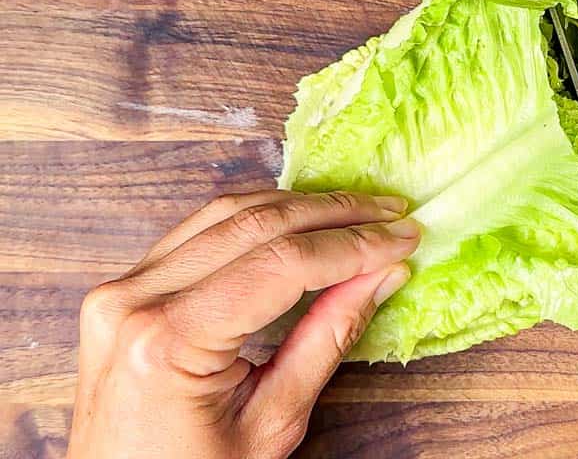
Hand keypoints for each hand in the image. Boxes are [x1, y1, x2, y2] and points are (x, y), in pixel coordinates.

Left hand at [67, 190, 419, 458]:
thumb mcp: (273, 422)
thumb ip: (327, 338)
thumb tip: (383, 274)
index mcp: (169, 340)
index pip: (282, 264)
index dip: (353, 245)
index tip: (404, 237)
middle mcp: (136, 300)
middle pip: (256, 225)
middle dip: (336, 214)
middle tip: (393, 212)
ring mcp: (122, 289)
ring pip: (228, 213)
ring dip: (301, 205)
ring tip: (359, 210)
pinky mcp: (125, 287)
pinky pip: (201, 230)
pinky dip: (259, 217)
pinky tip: (302, 218)